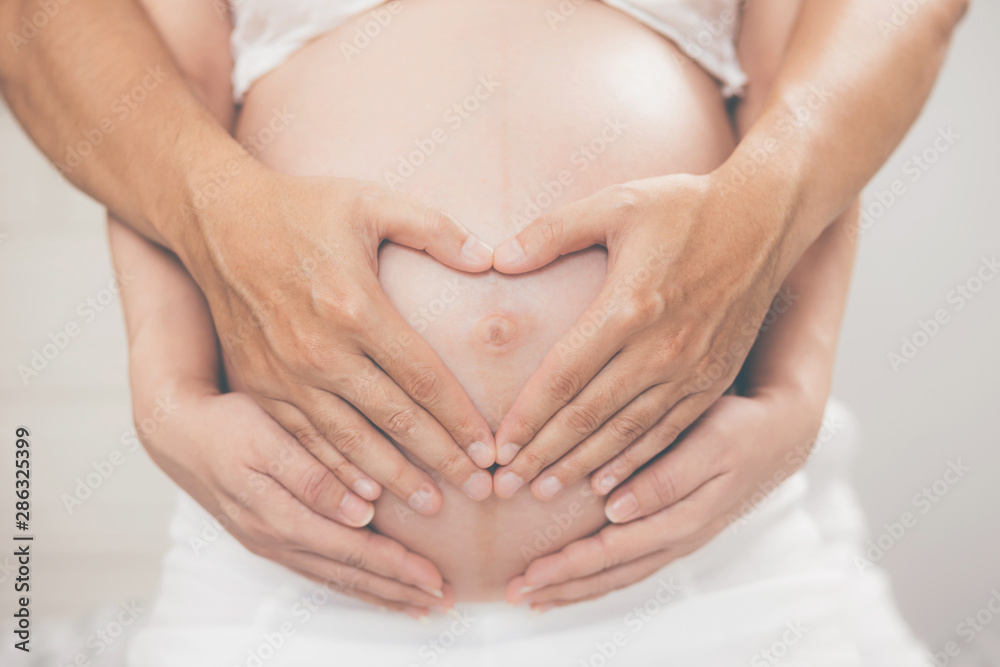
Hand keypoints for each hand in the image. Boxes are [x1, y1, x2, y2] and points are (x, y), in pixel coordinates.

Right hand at [139, 381, 453, 617]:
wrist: (177, 430)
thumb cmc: (228, 424)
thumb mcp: (268, 439)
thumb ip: (314, 477)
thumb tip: (361, 513)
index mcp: (281, 516)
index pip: (352, 551)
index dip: (397, 567)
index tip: (436, 578)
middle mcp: (277, 539)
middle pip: (348, 574)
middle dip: (399, 590)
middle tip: (443, 602)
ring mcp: (271, 542)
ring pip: (334, 578)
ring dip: (379, 593)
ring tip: (419, 606)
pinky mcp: (269, 537)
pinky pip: (318, 570)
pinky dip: (352, 583)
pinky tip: (373, 588)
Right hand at [184, 165, 496, 510]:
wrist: (214, 218)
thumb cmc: (301, 207)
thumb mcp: (372, 202)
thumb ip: (435, 230)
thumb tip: (490, 258)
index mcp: (356, 306)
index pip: (423, 378)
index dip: (460, 418)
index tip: (489, 448)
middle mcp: (321, 351)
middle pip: (395, 420)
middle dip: (441, 459)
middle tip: (478, 489)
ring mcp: (286, 374)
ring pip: (351, 442)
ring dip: (394, 478)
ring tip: (430, 506)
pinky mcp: (259, 385)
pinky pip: (306, 441)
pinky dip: (337, 472)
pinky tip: (363, 497)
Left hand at [490, 173, 788, 499]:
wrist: (766, 217)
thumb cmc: (684, 206)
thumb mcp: (616, 203)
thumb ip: (552, 231)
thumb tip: (497, 259)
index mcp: (627, 306)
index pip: (563, 377)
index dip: (527, 417)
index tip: (498, 447)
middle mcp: (659, 348)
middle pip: (588, 416)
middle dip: (542, 455)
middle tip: (505, 486)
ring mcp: (691, 369)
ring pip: (625, 433)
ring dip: (581, 467)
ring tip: (544, 493)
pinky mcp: (713, 379)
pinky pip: (667, 432)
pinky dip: (633, 462)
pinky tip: (607, 485)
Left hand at [505, 389, 823, 608]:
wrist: (781, 433)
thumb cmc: (741, 431)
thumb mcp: (709, 445)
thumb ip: (666, 478)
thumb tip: (618, 509)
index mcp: (681, 519)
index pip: (613, 551)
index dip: (569, 565)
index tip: (528, 574)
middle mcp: (677, 538)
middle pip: (611, 573)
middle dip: (562, 586)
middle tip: (515, 593)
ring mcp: (678, 538)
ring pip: (621, 574)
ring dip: (577, 587)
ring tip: (537, 597)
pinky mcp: (676, 529)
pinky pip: (632, 563)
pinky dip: (600, 575)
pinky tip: (577, 577)